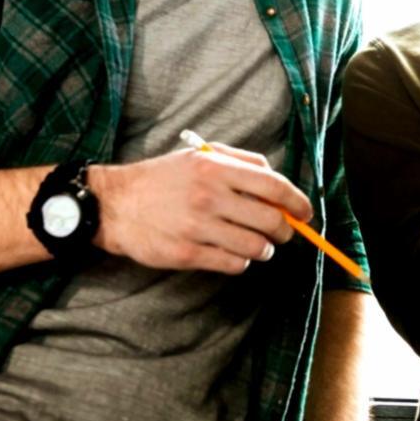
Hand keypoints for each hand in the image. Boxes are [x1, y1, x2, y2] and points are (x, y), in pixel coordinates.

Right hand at [92, 140, 311, 273]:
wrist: (114, 204)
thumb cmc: (162, 179)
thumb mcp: (199, 156)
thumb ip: (240, 162)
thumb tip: (277, 178)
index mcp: (216, 168)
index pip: (274, 186)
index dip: (298, 202)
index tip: (305, 213)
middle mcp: (209, 196)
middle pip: (270, 220)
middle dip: (284, 230)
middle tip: (282, 233)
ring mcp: (198, 227)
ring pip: (256, 247)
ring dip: (264, 249)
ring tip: (257, 246)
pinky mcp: (187, 254)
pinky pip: (233, 264)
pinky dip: (241, 262)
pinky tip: (233, 254)